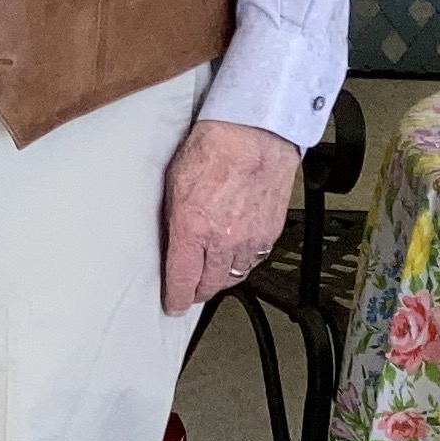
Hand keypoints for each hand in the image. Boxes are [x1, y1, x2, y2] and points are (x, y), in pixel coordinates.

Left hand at [161, 118, 299, 314]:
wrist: (254, 135)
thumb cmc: (212, 150)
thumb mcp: (173, 185)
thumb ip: (173, 219)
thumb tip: (169, 240)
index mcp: (193, 230)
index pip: (182, 280)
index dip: (176, 298)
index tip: (172, 305)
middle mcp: (223, 240)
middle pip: (210, 284)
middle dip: (198, 291)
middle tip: (190, 291)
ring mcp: (250, 238)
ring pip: (235, 275)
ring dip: (221, 278)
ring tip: (212, 275)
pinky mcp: (270, 232)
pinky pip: (255, 259)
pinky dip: (243, 262)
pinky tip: (235, 256)